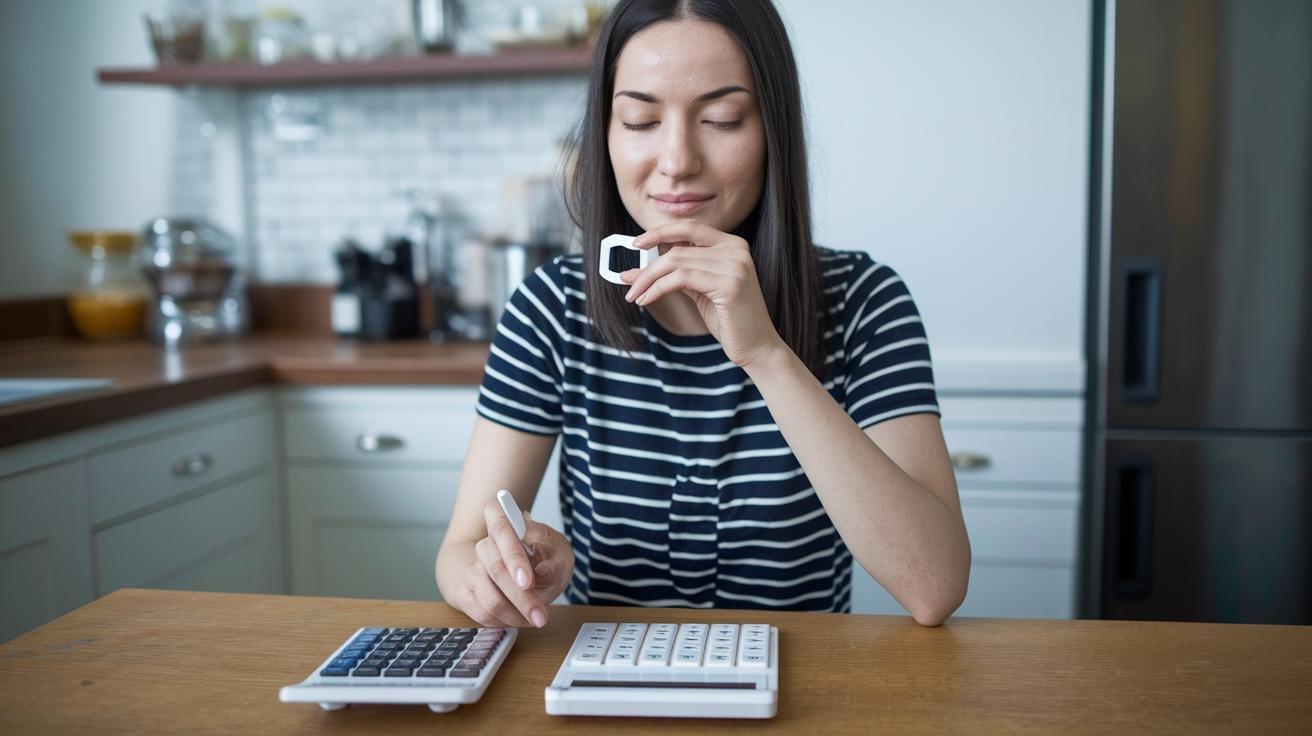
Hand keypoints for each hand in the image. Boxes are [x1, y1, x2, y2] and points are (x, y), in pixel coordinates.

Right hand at [452, 499, 573, 627]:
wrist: (525, 571)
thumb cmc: (545, 557)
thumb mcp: (558, 554)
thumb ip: (552, 563)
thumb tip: (541, 574)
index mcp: (505, 522)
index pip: (501, 530)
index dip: (512, 556)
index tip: (527, 581)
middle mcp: (484, 544)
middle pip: (496, 570)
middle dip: (522, 598)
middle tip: (541, 616)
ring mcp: (473, 569)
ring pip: (489, 598)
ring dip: (515, 615)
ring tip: (535, 619)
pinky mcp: (465, 592)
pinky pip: (480, 613)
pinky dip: (503, 622)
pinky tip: (519, 619)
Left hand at [621, 221, 785, 368]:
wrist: (758, 347)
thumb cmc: (729, 320)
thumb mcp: (698, 291)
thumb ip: (674, 275)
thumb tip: (635, 271)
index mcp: (732, 245)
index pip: (689, 228)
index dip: (660, 232)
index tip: (637, 243)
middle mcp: (736, 249)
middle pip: (677, 248)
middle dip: (647, 267)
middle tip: (628, 282)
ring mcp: (735, 265)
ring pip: (676, 262)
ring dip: (648, 279)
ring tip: (635, 295)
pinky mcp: (729, 283)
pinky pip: (681, 279)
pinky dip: (658, 288)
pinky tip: (647, 299)